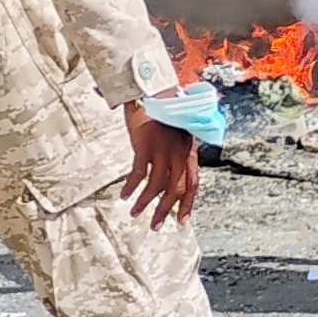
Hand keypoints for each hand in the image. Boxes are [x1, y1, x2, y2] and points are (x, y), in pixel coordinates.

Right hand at [118, 104, 200, 227]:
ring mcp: (162, 150)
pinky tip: (124, 195)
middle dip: (165, 211)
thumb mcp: (179, 134)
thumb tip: (173, 173)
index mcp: (189, 152)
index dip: (188, 204)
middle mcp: (178, 153)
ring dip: (145, 203)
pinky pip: (138, 174)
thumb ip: (179, 153)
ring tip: (135, 213)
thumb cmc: (164, 112)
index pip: (193, 184)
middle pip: (175, 190)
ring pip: (156, 186)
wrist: (152, 90)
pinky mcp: (144, 145)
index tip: (181, 221)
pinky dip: (131, 187)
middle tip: (156, 226)